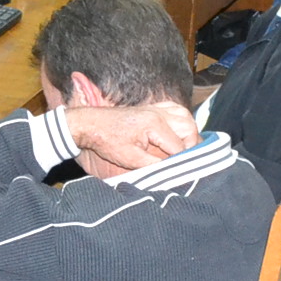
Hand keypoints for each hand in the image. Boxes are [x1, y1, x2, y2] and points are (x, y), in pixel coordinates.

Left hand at [65, 102, 198, 168]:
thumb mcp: (130, 159)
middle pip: (189, 128)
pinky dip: (179, 119)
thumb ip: (154, 165)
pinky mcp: (150, 108)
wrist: (89, 125)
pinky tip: (176, 131)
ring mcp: (154, 108)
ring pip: (184, 115)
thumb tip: (172, 172)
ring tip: (182, 147)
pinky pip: (173, 108)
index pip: (180, 146)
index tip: (183, 172)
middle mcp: (158, 113)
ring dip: (188, 131)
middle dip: (191, 145)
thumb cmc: (106, 141)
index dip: (182, 161)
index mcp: (155, 125)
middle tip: (183, 159)